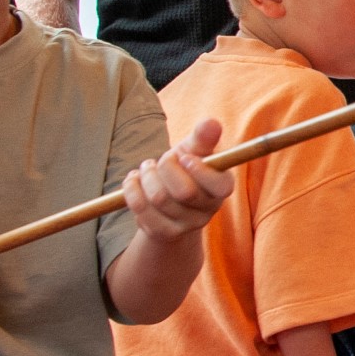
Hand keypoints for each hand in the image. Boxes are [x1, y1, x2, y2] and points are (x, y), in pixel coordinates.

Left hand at [122, 117, 232, 242]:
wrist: (167, 201)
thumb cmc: (184, 170)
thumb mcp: (193, 151)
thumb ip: (202, 138)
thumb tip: (211, 122)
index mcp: (222, 188)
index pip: (220, 186)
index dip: (198, 169)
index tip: (183, 157)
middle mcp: (209, 210)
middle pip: (184, 191)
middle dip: (165, 168)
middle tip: (160, 161)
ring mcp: (187, 225)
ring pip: (159, 198)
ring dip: (146, 176)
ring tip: (147, 170)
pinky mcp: (163, 233)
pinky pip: (140, 209)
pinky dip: (131, 189)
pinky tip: (135, 183)